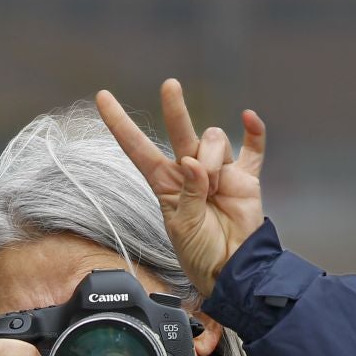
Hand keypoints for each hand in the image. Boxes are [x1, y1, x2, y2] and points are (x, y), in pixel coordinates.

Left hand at [96, 79, 265, 297]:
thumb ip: (188, 193)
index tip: (102, 97)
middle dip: (174, 108)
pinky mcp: (245, 178)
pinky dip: (254, 132)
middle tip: (170, 86)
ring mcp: (218, 172)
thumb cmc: (201, 254)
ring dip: (212, 161)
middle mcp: (190, 172)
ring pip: (213, 141)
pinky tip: (248, 117)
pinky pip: (252, 148)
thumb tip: (195, 162)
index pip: (138, 148)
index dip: (120, 124)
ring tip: (216, 191)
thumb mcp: (183, 227)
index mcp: (166, 184)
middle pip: (179, 131)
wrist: (234, 270)